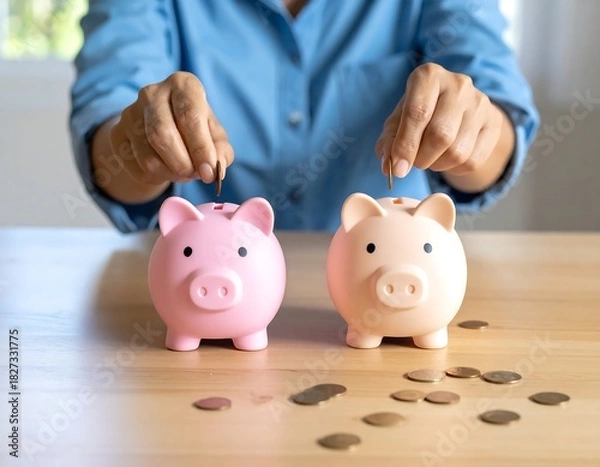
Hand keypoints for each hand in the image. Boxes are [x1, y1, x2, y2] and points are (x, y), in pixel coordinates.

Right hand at [109, 72, 233, 185]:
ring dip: (169, 174)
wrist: (164, 128)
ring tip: (183, 172)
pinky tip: (165, 170)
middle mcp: (152, 93)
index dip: (201, 149)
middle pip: (162, 135)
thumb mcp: (215, 136)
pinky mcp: (116, 133)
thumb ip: (221, 151)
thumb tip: (215, 169)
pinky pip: (135, 167)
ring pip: (147, 156)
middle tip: (194, 175)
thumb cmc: (196, 130)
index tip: (209, 172)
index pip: (190, 116)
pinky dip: (155, 177)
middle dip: (182, 164)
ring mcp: (129, 112)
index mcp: (183, 84)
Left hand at [376, 63, 507, 180]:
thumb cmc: (420, 112)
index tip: (397, 169)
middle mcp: (458, 84)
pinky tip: (448, 158)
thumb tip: (389, 166)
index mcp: (428, 76)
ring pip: (457, 152)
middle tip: (415, 163)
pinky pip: (472, 161)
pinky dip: (454, 169)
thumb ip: (390, 141)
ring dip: (437, 165)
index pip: (417, 113)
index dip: (405, 146)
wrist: (457, 108)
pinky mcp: (493, 123)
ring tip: (431, 157)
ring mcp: (480, 103)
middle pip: (440, 135)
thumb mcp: (399, 119)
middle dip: (422, 158)